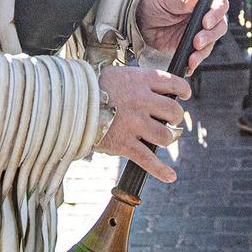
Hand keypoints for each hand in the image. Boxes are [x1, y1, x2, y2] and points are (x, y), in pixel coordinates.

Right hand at [96, 65, 191, 182]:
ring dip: (165, 139)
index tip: (183, 96)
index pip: (175, 84)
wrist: (68, 103)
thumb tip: (160, 92)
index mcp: (140, 80)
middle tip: (166, 120)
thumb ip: (139, 82)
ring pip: (166, 136)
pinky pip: (149, 160)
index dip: (183, 91)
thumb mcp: (119, 75)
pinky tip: (170, 176)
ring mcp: (133, 123)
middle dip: (174, 118)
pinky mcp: (124, 143)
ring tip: (158, 137)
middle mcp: (141, 101)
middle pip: (174, 112)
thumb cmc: (93, 88)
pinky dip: (161, 170)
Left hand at [137, 0, 229, 74]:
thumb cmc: (155, 0)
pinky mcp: (192, 45)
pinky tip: (188, 65)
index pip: (219, 3)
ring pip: (211, 42)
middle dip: (211, 35)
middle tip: (197, 41)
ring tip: (192, 58)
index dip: (216, 13)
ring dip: (203, 51)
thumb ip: (181, 0)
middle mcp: (204, 14)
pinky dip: (195, 61)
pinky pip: (199, 54)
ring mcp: (199, 30)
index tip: (205, 22)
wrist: (141, 17)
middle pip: (220, 25)